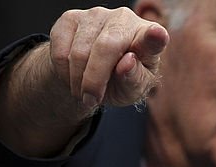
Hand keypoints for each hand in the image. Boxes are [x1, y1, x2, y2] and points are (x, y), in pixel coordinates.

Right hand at [0, 7, 169, 156]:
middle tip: (91, 101)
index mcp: (148, 39)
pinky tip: (72, 78)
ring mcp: (96, 15)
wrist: (95, 73)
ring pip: (80, 51)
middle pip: (106, 48)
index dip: (151, 39)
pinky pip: (59, 48)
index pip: (152, 36)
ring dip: (78, 79)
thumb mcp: (132, 91)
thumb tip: (126, 62)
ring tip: (84, 93)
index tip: (156, 37)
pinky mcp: (71, 19)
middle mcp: (124, 19)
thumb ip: (134, 80)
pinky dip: (63, 70)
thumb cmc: (123, 82)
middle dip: (96, 80)